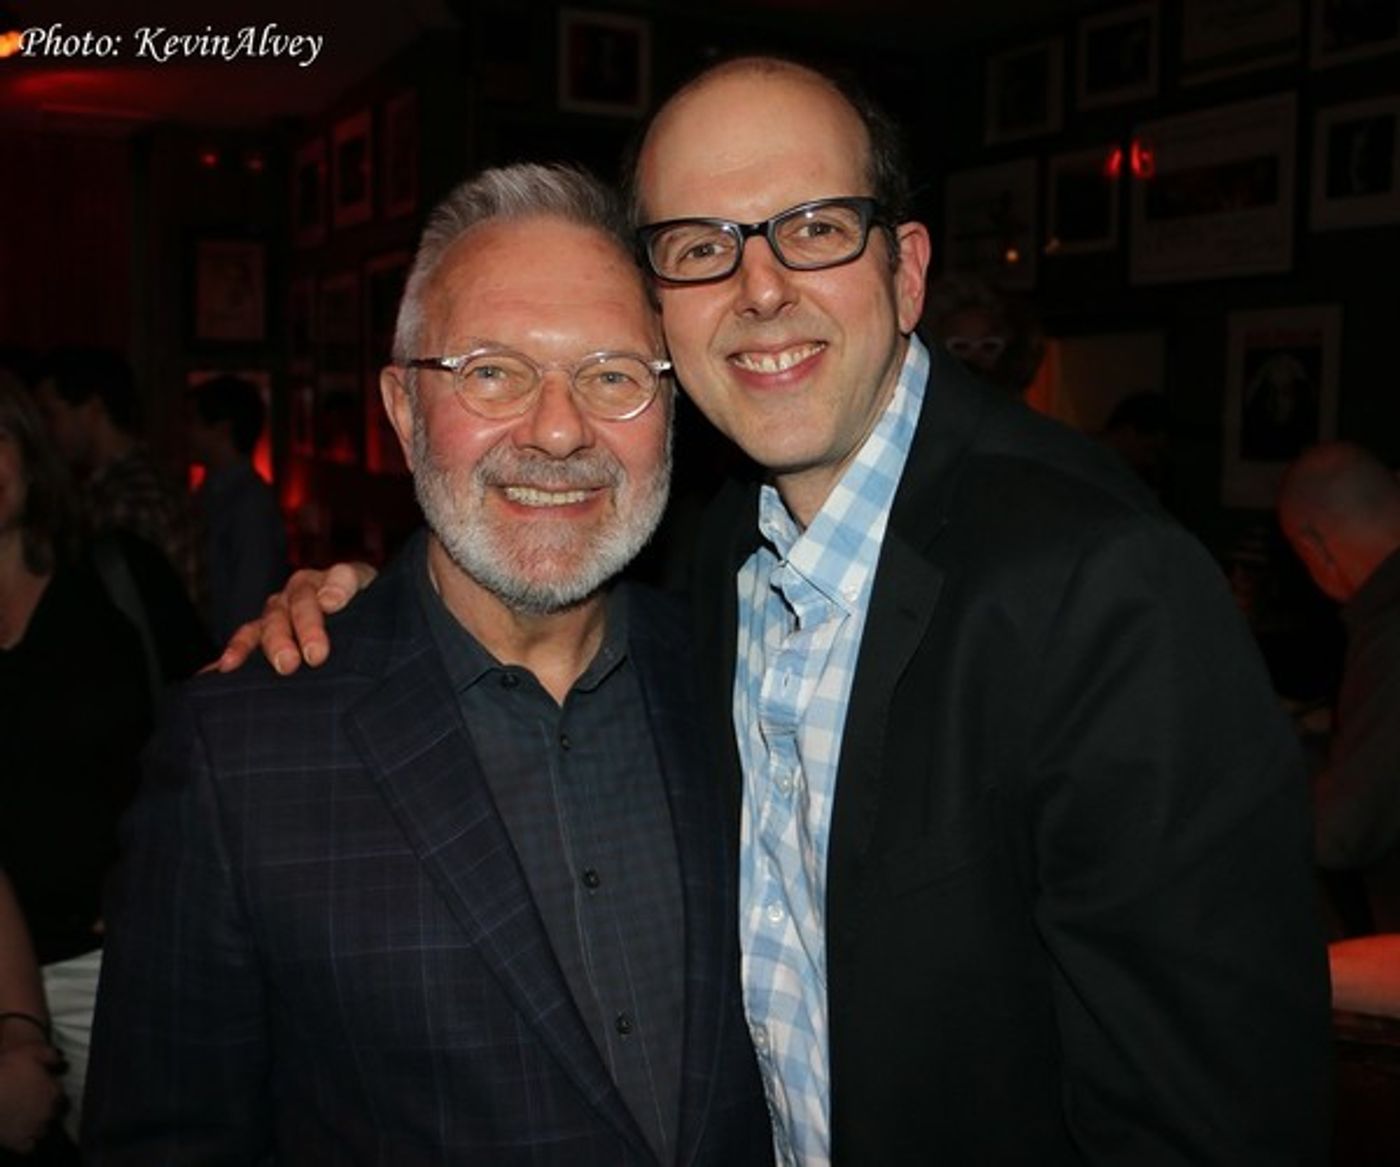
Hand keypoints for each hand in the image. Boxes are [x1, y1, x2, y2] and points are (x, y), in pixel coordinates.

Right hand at [0, 1043, 62, 1152]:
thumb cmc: (6, 1069)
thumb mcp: (30, 1051)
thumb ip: (49, 1054)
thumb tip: (59, 1059)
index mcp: (54, 1091)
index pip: (59, 1092)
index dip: (50, 1088)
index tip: (41, 1086)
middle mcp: (48, 1111)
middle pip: (54, 1111)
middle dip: (46, 1107)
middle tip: (32, 1102)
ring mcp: (34, 1128)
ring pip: (44, 1129)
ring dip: (38, 1124)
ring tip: (28, 1118)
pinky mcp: (19, 1142)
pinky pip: (29, 1146)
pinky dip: (26, 1141)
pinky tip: (20, 1134)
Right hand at [214, 562, 377, 675]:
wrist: (354, 621)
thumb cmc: (368, 611)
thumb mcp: (374, 594)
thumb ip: (354, 587)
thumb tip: (330, 600)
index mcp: (336, 578)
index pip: (339, 578)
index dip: (335, 589)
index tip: (333, 605)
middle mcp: (304, 589)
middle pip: (300, 603)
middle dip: (306, 629)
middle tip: (315, 657)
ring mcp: (281, 609)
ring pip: (272, 621)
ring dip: (274, 643)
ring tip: (283, 665)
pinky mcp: (265, 630)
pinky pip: (247, 638)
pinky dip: (236, 651)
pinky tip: (223, 668)